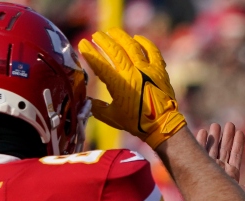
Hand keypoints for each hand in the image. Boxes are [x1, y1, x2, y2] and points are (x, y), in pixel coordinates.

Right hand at [77, 29, 185, 149]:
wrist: (162, 125)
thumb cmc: (136, 123)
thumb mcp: (112, 117)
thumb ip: (97, 108)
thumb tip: (86, 100)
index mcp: (119, 85)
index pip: (100, 65)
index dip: (90, 53)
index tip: (82, 44)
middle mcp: (133, 73)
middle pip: (115, 50)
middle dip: (103, 40)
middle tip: (96, 35)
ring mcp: (147, 70)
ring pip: (132, 46)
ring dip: (121, 37)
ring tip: (112, 32)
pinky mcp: (159, 70)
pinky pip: (152, 51)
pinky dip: (144, 43)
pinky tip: (137, 38)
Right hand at [195, 122, 244, 197]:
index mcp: (231, 176)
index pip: (235, 157)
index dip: (238, 145)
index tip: (240, 132)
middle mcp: (219, 173)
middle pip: (223, 151)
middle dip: (226, 138)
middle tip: (228, 124)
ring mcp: (208, 172)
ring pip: (211, 151)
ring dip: (214, 138)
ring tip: (215, 125)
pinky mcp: (198, 173)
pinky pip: (199, 155)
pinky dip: (200, 143)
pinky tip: (202, 132)